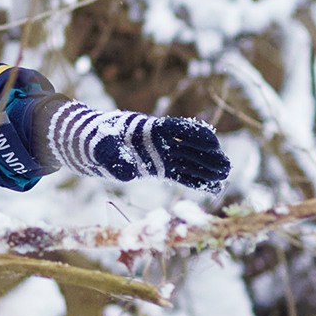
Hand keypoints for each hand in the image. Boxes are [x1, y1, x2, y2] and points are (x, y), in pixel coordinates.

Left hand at [39, 103, 228, 191]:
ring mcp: (160, 155)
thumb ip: (113, 156)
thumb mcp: (100, 146)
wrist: (90, 145)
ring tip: (224, 177)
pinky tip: (211, 187)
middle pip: (188, 146)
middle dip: (207, 155)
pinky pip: (181, 174)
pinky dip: (195, 180)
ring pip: (188, 161)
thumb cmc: (95, 139)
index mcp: (148, 128)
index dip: (195, 134)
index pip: (177, 129)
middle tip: (225, 166)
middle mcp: (158, 141)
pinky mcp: (158, 168)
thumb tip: (128, 173)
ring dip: (205, 169)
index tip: (213, 142)